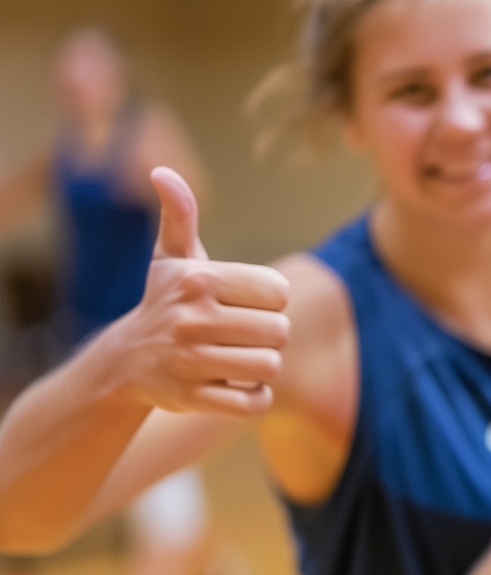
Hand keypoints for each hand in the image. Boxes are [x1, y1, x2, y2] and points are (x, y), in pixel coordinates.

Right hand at [104, 167, 290, 414]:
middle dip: (270, 336)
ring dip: (263, 367)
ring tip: (239, 359)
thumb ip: (179, 215)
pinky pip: (254, 402)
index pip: (279, 292)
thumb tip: (161, 172)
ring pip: (271, 366)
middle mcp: (192, 318)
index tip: (246, 304)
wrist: (126, 363)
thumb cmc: (165, 303)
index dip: (271, 301)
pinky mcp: (193, 397)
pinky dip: (255, 397)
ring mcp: (191, 360)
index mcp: (198, 279)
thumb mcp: (172, 258)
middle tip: (244, 336)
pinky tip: (238, 386)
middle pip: (281, 331)